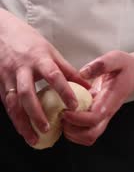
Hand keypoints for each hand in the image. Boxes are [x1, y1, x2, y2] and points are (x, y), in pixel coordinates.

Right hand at [0, 9, 89, 145]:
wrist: (1, 33)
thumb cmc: (30, 42)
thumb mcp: (51, 51)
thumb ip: (67, 70)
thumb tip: (87, 86)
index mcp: (39, 58)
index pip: (53, 75)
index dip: (64, 90)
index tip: (74, 105)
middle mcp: (22, 69)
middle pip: (27, 93)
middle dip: (37, 113)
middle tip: (48, 129)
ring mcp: (8, 77)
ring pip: (13, 103)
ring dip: (22, 123)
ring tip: (33, 138)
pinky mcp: (0, 84)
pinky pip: (7, 105)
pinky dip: (14, 119)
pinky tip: (23, 130)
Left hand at [62, 47, 133, 145]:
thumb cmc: (126, 66)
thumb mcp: (116, 58)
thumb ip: (101, 64)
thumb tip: (83, 72)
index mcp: (110, 100)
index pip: (95, 118)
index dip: (78, 118)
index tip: (65, 110)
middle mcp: (106, 112)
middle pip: (90, 135)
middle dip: (72, 130)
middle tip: (61, 115)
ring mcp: (102, 116)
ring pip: (88, 137)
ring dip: (72, 132)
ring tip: (62, 117)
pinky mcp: (97, 116)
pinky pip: (86, 132)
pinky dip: (74, 130)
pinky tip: (67, 116)